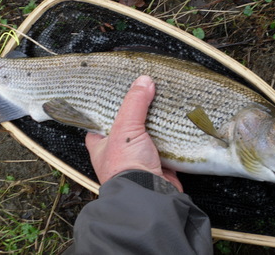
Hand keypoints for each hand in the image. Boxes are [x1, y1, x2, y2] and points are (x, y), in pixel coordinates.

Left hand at [85, 75, 182, 191]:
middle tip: (144, 93)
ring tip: (161, 100)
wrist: (149, 194)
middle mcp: (118, 151)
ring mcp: (139, 158)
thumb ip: (134, 103)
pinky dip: (169, 134)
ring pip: (146, 134)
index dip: (106, 107)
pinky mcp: (158, 162)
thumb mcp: (126, 128)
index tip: (116, 92)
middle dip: (136, 113)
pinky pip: (164, 143)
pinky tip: (175, 120)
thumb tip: (144, 80)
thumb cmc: (126, 165)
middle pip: (126, 125)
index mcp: (101, 144)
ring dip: (155, 123)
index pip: (99, 122)